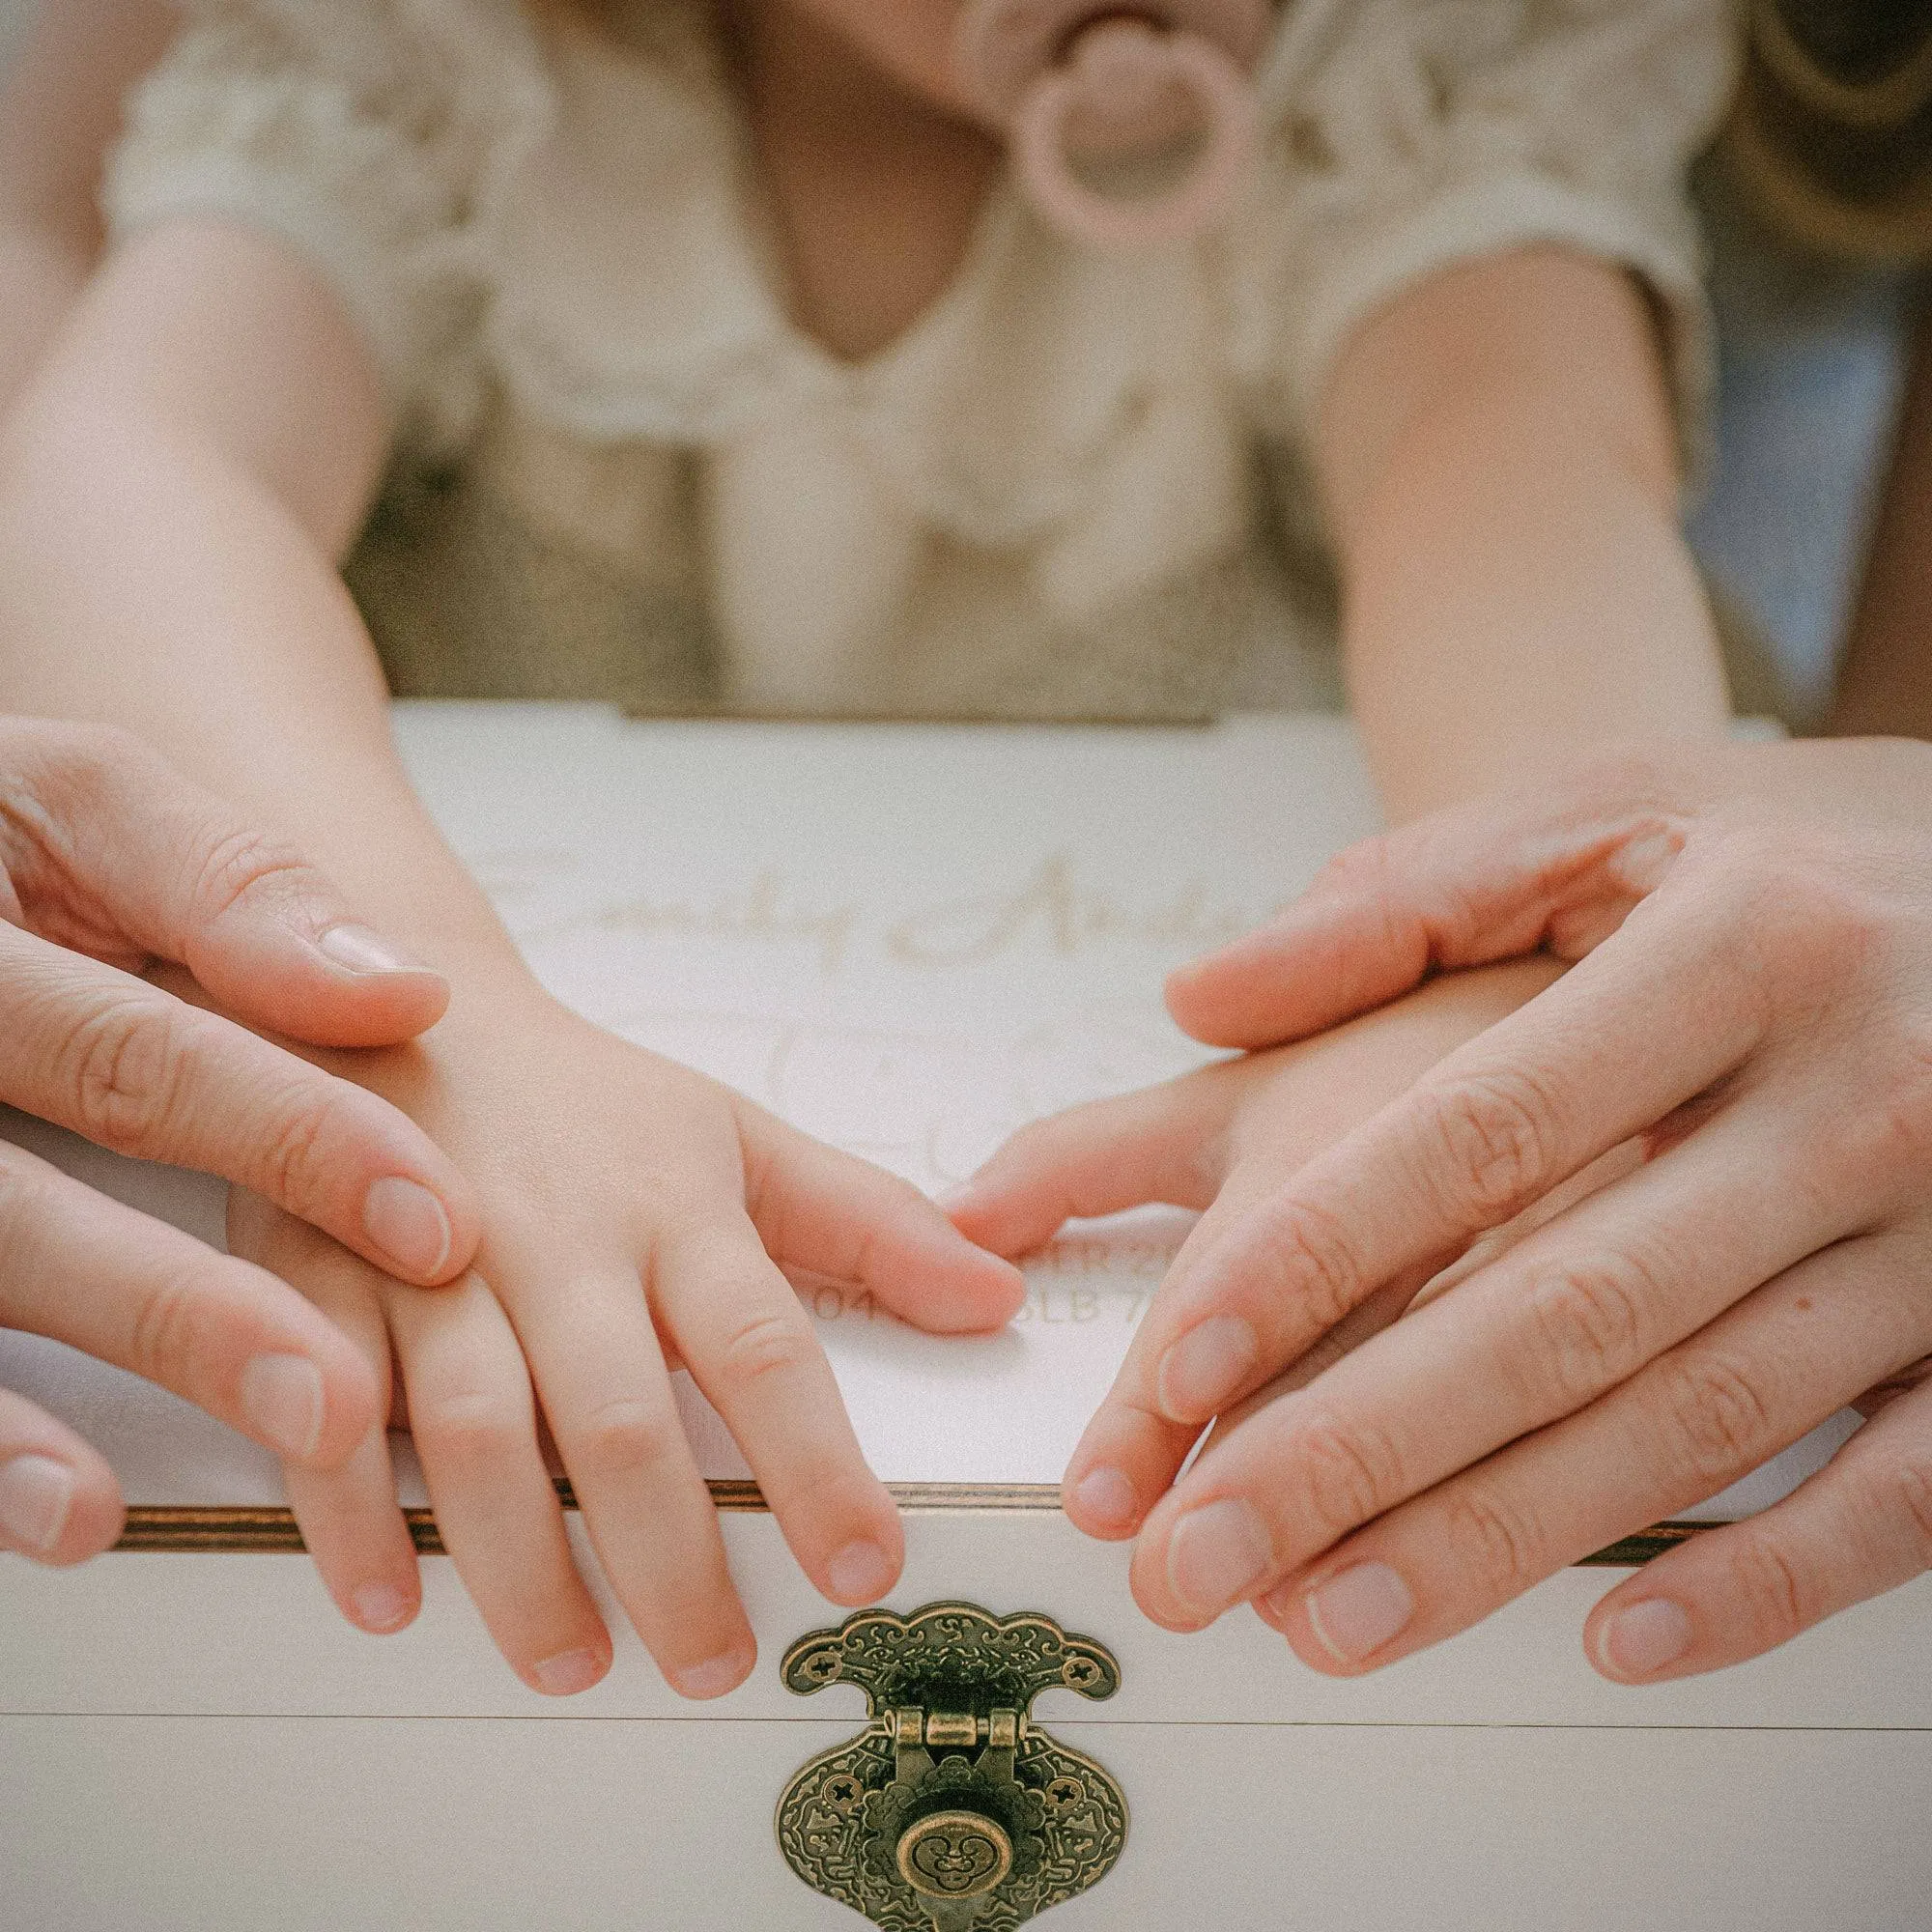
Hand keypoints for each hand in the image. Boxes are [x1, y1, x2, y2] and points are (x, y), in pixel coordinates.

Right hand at [0, 720, 479, 1565]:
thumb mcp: (74, 808)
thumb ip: (226, 885)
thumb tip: (404, 996)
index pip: (133, 1056)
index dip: (290, 1138)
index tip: (444, 1225)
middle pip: (24, 1209)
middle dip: (192, 1312)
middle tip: (354, 1400)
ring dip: (90, 1397)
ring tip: (255, 1460)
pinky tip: (74, 1515)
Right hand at [233, 984, 1026, 1696]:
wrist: (392, 998)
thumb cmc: (590, 1102)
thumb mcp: (736, 1136)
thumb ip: (866, 1220)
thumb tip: (998, 1296)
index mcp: (673, 1206)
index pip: (762, 1344)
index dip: (817, 1461)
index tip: (866, 1569)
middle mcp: (558, 1239)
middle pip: (618, 1412)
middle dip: (667, 1552)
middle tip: (710, 1665)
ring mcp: (425, 1256)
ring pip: (473, 1426)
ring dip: (519, 1559)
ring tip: (572, 1664)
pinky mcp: (314, 1274)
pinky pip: (324, 1404)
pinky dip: (352, 1508)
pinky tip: (395, 1600)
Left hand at [1042, 739, 1931, 1683]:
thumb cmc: (1805, 855)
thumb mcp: (1619, 809)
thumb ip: (1408, 899)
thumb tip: (1197, 995)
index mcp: (1739, 952)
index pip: (1491, 1129)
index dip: (1330, 1251)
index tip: (1186, 1362)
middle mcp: (1860, 1096)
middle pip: (1571, 1309)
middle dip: (1367, 1447)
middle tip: (1204, 1557)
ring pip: (1702, 1421)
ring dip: (1506, 1539)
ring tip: (1331, 1620)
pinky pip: (1904, 1492)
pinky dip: (1767, 1578)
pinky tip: (1618, 1639)